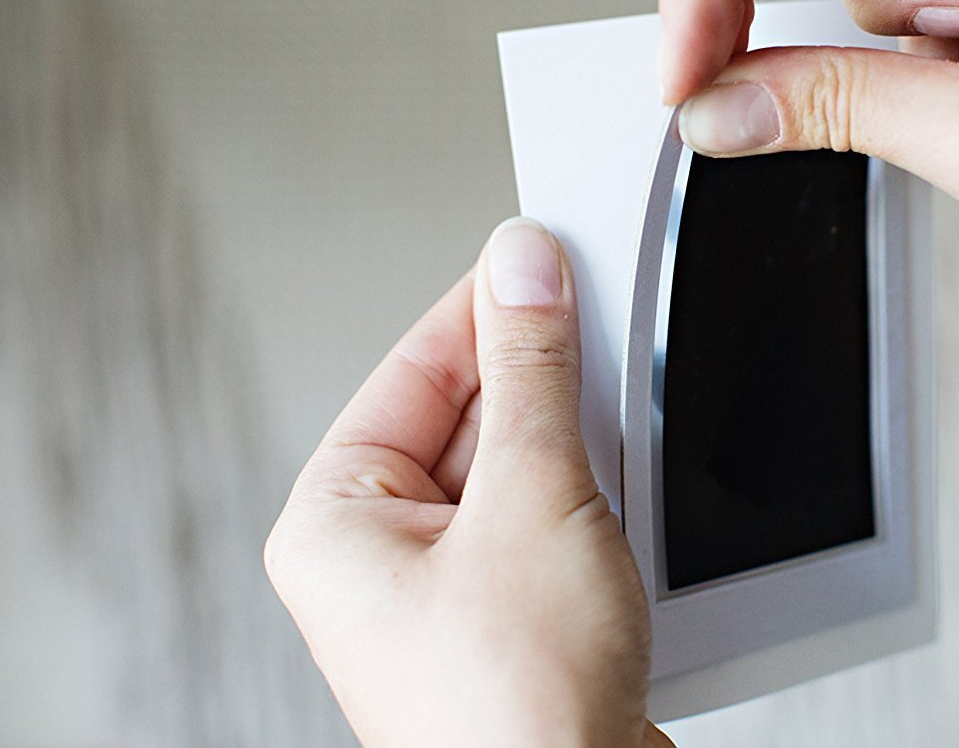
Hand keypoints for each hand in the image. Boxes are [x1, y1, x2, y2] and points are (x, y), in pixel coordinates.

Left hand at [265, 219, 674, 747]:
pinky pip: (540, 520)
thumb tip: (522, 268)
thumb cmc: (518, 709)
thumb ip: (531, 372)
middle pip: (464, 414)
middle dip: (536, 377)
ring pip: (511, 468)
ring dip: (568, 437)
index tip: (542, 256)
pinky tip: (622, 487)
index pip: (412, 368)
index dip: (483, 306)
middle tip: (597, 323)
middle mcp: (379, 558)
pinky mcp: (506, 620)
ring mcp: (444, 594)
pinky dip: (585, 493)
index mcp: (336, 523)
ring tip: (614, 423)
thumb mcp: (532, 499)